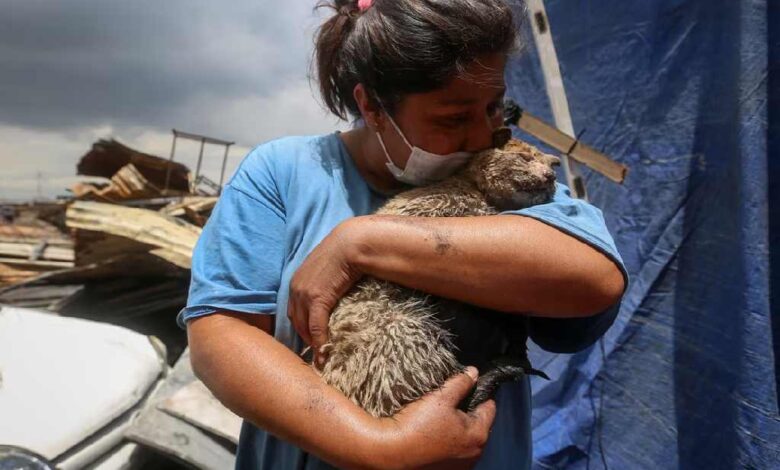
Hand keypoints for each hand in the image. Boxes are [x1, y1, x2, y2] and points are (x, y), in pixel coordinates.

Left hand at [288, 219, 363, 365]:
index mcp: (296, 282)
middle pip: (296, 321)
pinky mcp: (317, 299)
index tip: (308, 339)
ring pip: (304, 327)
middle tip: (314, 353)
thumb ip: (322, 281)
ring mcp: (304, 294)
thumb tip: (331, 291)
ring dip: (311, 344)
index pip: (294, 311)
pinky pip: (316, 326)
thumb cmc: (343, 253)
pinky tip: (324, 351)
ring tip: (320, 357)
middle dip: (303, 338)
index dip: (301, 327)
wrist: (349, 245)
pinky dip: (319, 341)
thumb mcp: (326, 268)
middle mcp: (295, 289)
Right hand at [375, 367, 496, 468]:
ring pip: (464, 438)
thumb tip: (473, 373)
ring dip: (456, 428)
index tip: (468, 385)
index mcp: (478, 435)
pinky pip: (451, 450)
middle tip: (448, 401)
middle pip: (476, 424)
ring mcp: (460, 465)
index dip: (479, 392)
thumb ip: (461, 383)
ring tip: (437, 418)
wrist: (391, 452)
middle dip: (466, 412)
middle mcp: (474, 454)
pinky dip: (445, 441)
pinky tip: (431, 434)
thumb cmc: (417, 425)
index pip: (489, 407)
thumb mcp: (441, 397)